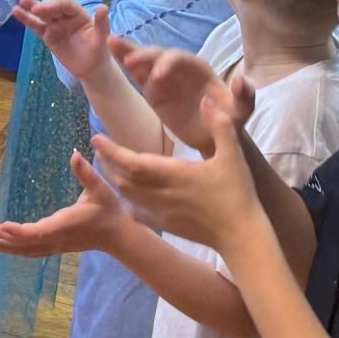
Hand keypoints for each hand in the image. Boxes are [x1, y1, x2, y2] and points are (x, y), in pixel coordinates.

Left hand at [0, 150, 130, 258]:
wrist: (118, 236)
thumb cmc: (108, 210)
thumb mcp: (100, 188)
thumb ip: (86, 172)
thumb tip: (75, 154)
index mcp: (65, 224)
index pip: (39, 231)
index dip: (20, 231)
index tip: (3, 226)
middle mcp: (58, 238)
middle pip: (27, 242)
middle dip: (5, 237)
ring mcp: (56, 245)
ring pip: (28, 250)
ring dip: (8, 247)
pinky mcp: (56, 247)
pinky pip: (33, 251)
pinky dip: (18, 249)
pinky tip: (6, 246)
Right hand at [12, 0, 113, 82]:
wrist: (91, 68)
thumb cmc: (99, 51)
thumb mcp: (102, 37)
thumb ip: (102, 23)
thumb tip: (104, 7)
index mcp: (79, 14)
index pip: (66, 5)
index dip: (55, 5)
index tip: (44, 9)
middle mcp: (66, 17)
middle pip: (52, 9)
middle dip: (43, 7)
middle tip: (34, 9)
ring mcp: (56, 25)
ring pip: (42, 15)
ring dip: (31, 8)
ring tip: (21, 2)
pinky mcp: (48, 35)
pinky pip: (37, 26)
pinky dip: (27, 20)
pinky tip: (17, 12)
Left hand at [93, 97, 261, 251]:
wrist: (241, 237)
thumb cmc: (238, 194)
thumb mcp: (233, 154)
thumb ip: (219, 124)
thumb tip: (205, 99)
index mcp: (174, 174)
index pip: (133, 162)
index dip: (112, 150)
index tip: (96, 138)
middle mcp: (162, 194)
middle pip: (123, 179)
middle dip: (107, 162)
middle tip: (99, 148)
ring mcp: (162, 213)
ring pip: (128, 196)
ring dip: (115, 179)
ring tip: (109, 165)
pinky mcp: (166, 225)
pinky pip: (138, 213)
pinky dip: (127, 201)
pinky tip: (127, 195)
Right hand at [110, 36, 253, 154]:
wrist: (213, 136)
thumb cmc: (229, 121)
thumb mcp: (241, 111)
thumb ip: (244, 95)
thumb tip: (239, 79)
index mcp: (199, 69)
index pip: (181, 59)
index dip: (169, 64)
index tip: (159, 76)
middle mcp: (179, 68)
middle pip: (159, 55)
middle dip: (146, 56)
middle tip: (131, 62)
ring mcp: (163, 77)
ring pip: (145, 60)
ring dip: (129, 51)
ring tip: (111, 42)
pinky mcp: (151, 89)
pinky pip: (137, 74)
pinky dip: (124, 62)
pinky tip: (110, 51)